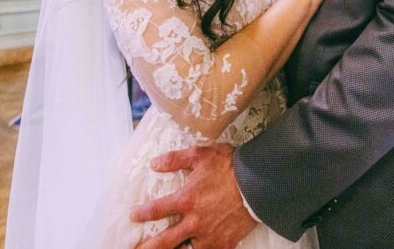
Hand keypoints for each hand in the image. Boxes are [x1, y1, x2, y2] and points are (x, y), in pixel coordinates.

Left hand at [132, 144, 256, 248]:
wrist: (259, 183)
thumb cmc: (230, 166)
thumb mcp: (200, 154)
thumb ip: (174, 159)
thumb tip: (153, 164)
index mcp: (186, 199)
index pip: (156, 210)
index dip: (142, 214)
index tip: (133, 216)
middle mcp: (194, 222)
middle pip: (164, 241)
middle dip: (148, 247)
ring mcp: (210, 236)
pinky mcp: (226, 243)